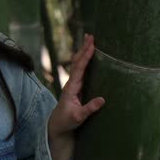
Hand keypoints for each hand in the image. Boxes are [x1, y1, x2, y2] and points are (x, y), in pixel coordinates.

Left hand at [47, 34, 104, 159]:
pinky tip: (89, 54)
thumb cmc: (67, 121)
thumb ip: (89, 109)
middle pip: (77, 62)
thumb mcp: (79, 117)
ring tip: (90, 39)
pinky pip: (81, 69)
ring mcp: (73, 83)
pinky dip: (84, 59)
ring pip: (78, 64)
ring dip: (83, 51)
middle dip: (84, 48)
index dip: (85, 57)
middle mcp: (71, 82)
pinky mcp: (77, 86)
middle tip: (91, 35)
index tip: (92, 46)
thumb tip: (102, 100)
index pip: (79, 68)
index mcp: (71, 87)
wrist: (58, 125)